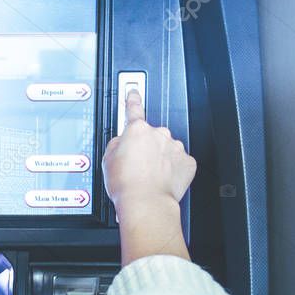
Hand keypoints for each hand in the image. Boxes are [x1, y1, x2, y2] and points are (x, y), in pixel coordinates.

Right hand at [104, 90, 194, 264]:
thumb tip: (121, 142)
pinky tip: (163, 180)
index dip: (132, 98)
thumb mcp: (107, 160)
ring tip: (149, 177)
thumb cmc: (126, 185)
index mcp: (137, 131)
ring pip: (166, 149)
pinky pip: (180, 163)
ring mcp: (174, 147)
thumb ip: (116, 144)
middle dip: (146, 147)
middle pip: (151, 136)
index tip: (133, 91)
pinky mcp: (187, 162)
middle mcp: (158, 134)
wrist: (145, 203)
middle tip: (137, 166)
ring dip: (160, 159)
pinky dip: (173, 170)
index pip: (133, 109)